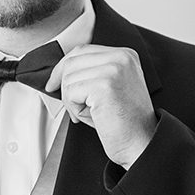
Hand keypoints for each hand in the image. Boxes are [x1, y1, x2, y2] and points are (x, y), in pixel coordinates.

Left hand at [46, 45, 155, 168]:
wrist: (141, 143)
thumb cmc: (124, 122)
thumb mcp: (110, 87)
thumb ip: (92, 73)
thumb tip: (60, 71)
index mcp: (125, 55)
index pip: (83, 50)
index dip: (63, 66)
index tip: (54, 82)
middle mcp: (121, 57)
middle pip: (72, 61)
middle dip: (63, 84)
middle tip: (70, 104)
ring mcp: (113, 69)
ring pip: (69, 77)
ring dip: (71, 100)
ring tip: (89, 113)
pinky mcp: (104, 85)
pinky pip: (70, 92)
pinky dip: (74, 108)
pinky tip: (91, 117)